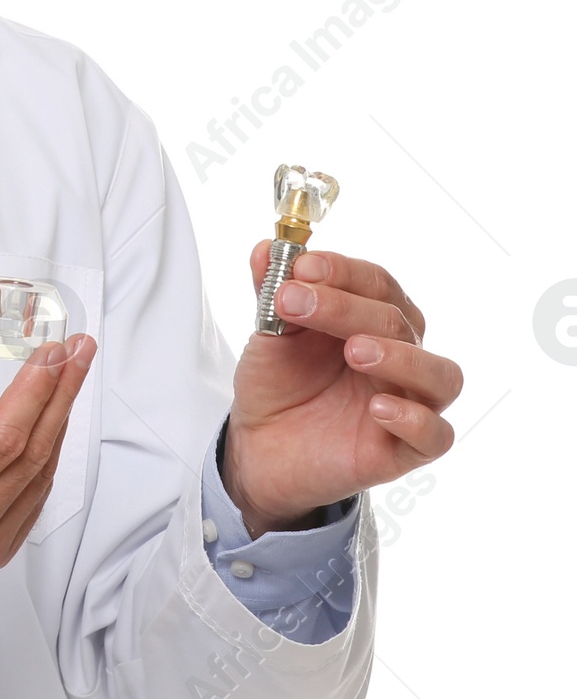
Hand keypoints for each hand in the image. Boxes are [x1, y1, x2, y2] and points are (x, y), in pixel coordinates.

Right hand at [0, 298, 94, 629]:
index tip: (53, 351)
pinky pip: (30, 507)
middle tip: (78, 353)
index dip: (34, 389)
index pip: (4, 437)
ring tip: (68, 382)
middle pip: (32, 455)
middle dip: (61, 396)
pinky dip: (43, 465)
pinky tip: (48, 432)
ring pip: (39, 482)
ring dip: (57, 427)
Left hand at [223, 245, 462, 536]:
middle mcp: (400, 355)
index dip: (342, 270)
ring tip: (356, 350)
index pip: (377, 283)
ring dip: (401, 357)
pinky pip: (435, 436)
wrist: (258, 446)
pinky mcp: (404, 450)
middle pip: (397, 321)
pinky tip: (378, 407)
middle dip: (345, 306)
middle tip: (295, 301)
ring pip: (440, 376)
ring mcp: (408, 402)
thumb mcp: (269, 333)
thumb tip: (267, 248)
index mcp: (372, 319)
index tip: (302, 266)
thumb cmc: (278, 384)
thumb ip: (272, 291)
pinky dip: (414, 419)